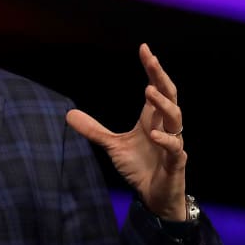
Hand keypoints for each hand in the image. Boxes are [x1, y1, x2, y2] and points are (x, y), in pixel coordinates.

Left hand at [65, 43, 187, 220]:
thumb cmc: (140, 167)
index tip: (144, 49)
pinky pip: (175, 148)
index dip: (152, 69)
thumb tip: (68, 114)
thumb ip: (94, 129)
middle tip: (151, 59)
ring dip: (162, 103)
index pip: (156, 87)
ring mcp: (173, 143)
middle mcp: (166, 126)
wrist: (154, 196)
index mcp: (152, 118)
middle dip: (161, 76)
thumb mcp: (112, 145)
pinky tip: (153, 134)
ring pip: (175, 118)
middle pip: (169, 95)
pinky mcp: (176, 162)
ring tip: (148, 91)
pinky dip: (165, 140)